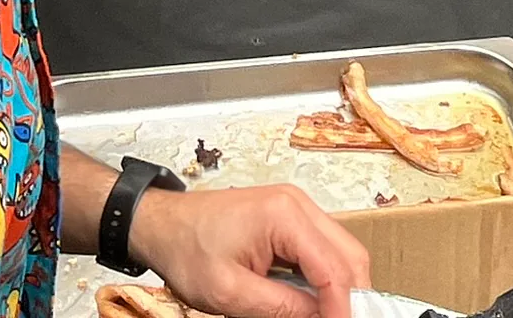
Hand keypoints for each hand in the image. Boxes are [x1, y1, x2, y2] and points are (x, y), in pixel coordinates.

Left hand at [130, 184, 368, 317]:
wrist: (161, 224)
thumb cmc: (186, 249)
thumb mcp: (230, 292)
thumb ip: (282, 308)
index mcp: (285, 216)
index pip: (334, 268)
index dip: (343, 308)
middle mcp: (298, 204)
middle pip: (350, 255)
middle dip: (352, 297)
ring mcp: (295, 208)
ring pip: (340, 252)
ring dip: (339, 288)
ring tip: (326, 316)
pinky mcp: (289, 219)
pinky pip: (321, 250)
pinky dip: (324, 278)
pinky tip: (313, 302)